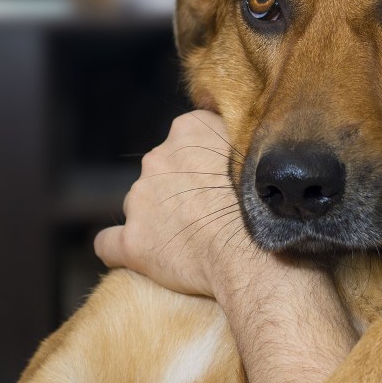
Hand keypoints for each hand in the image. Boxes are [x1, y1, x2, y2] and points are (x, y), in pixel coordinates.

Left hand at [96, 111, 357, 382]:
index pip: (188, 137)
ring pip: (140, 204)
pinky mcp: (132, 242)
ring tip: (188, 240)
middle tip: (209, 212)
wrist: (259, 255)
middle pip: (161, 169)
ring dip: (157, 218)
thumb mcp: (265, 150)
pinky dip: (121, 248)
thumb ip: (245, 135)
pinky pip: (109, 243)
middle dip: (178, 188)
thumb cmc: (272, 203)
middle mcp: (158, 157)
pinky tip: (137, 256)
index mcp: (189, 130)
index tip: (221, 180)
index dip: (204, 160)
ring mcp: (139, 200)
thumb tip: (247, 126)